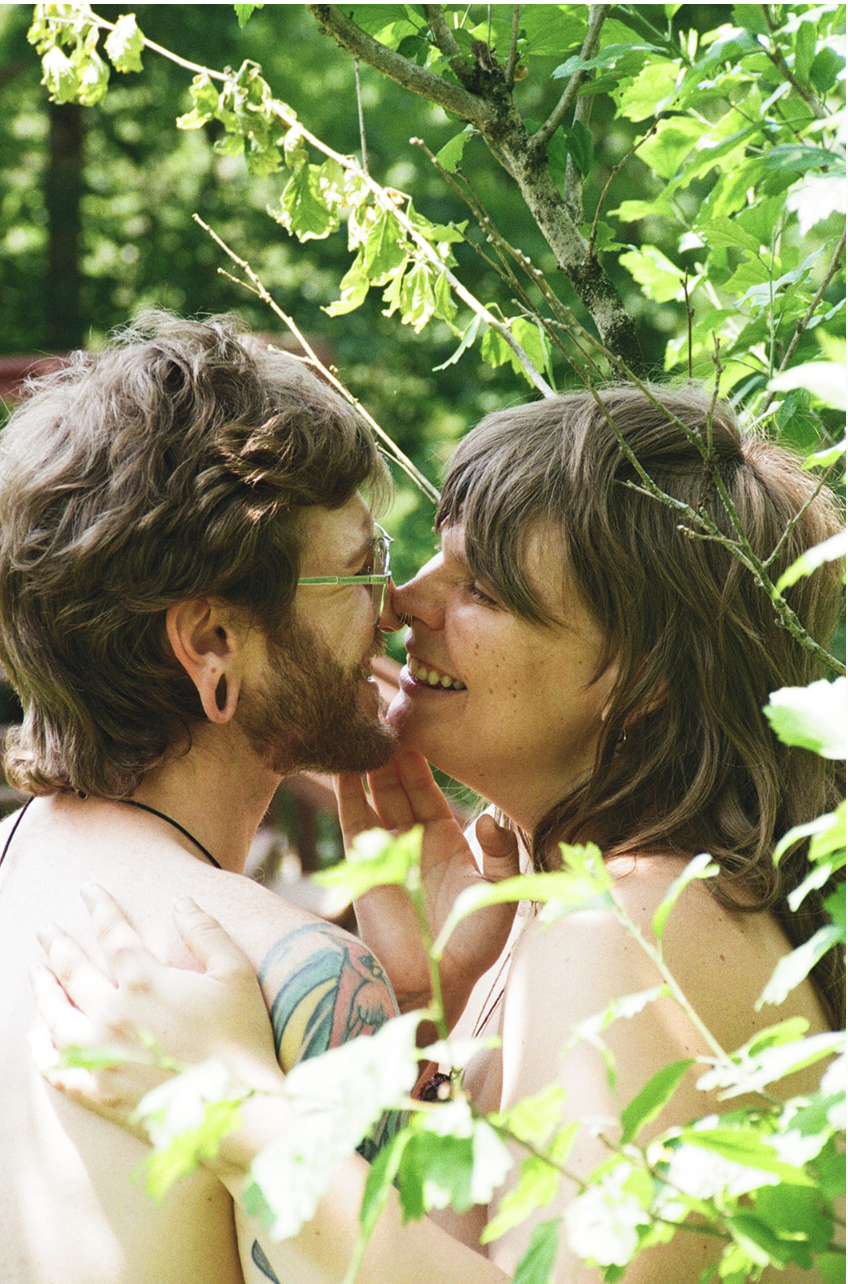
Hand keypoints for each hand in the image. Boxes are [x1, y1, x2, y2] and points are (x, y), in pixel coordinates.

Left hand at [30, 884, 282, 1131]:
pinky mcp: (100, 1092)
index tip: (88, 889)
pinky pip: (58, 1069)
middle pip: (74, 972)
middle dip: (58, 946)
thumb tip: (182, 903)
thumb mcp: (236, 974)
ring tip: (37, 976)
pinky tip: (37, 1038)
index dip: (100, 908)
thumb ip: (206, 933)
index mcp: (146, 981)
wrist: (236, 1111)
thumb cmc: (242, 1038)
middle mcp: (113, 1013)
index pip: (114, 933)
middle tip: (45, 930)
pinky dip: (43, 1051)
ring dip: (44, 992)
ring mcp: (102, 1055)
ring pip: (57, 1017)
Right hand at [334, 751, 520, 1028]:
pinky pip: (353, 820)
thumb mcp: (501, 892)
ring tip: (363, 727)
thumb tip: (488, 819)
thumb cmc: (472, 942)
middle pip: (398, 785)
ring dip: (369, 764)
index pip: (428, 788)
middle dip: (391, 752)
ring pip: (374, 796)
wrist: (433, 981)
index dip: (420, 759)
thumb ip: (501, 853)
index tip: (415, 725)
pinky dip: (348, 792)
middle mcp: (413, 839)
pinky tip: (345, 763)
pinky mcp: (364, 864)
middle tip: (383, 711)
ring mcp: (386, 850)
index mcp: (447, 840)